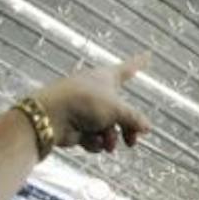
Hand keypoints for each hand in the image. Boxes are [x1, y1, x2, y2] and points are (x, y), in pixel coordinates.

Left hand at [31, 57, 149, 155]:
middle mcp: (96, 92)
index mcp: (106, 77)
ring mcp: (85, 109)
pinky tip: (91, 142)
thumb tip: (146, 127)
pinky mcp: (76, 126)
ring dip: (110, 138)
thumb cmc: (84, 102)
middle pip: (121, 111)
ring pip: (108, 127)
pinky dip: (94, 142)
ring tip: (108, 145)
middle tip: (132, 141)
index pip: (128, 68)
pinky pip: (94, 136)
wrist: (51, 116)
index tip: (148, 55)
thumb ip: (134, 119)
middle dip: (127, 128)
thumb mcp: (118, 109)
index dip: (139, 63)